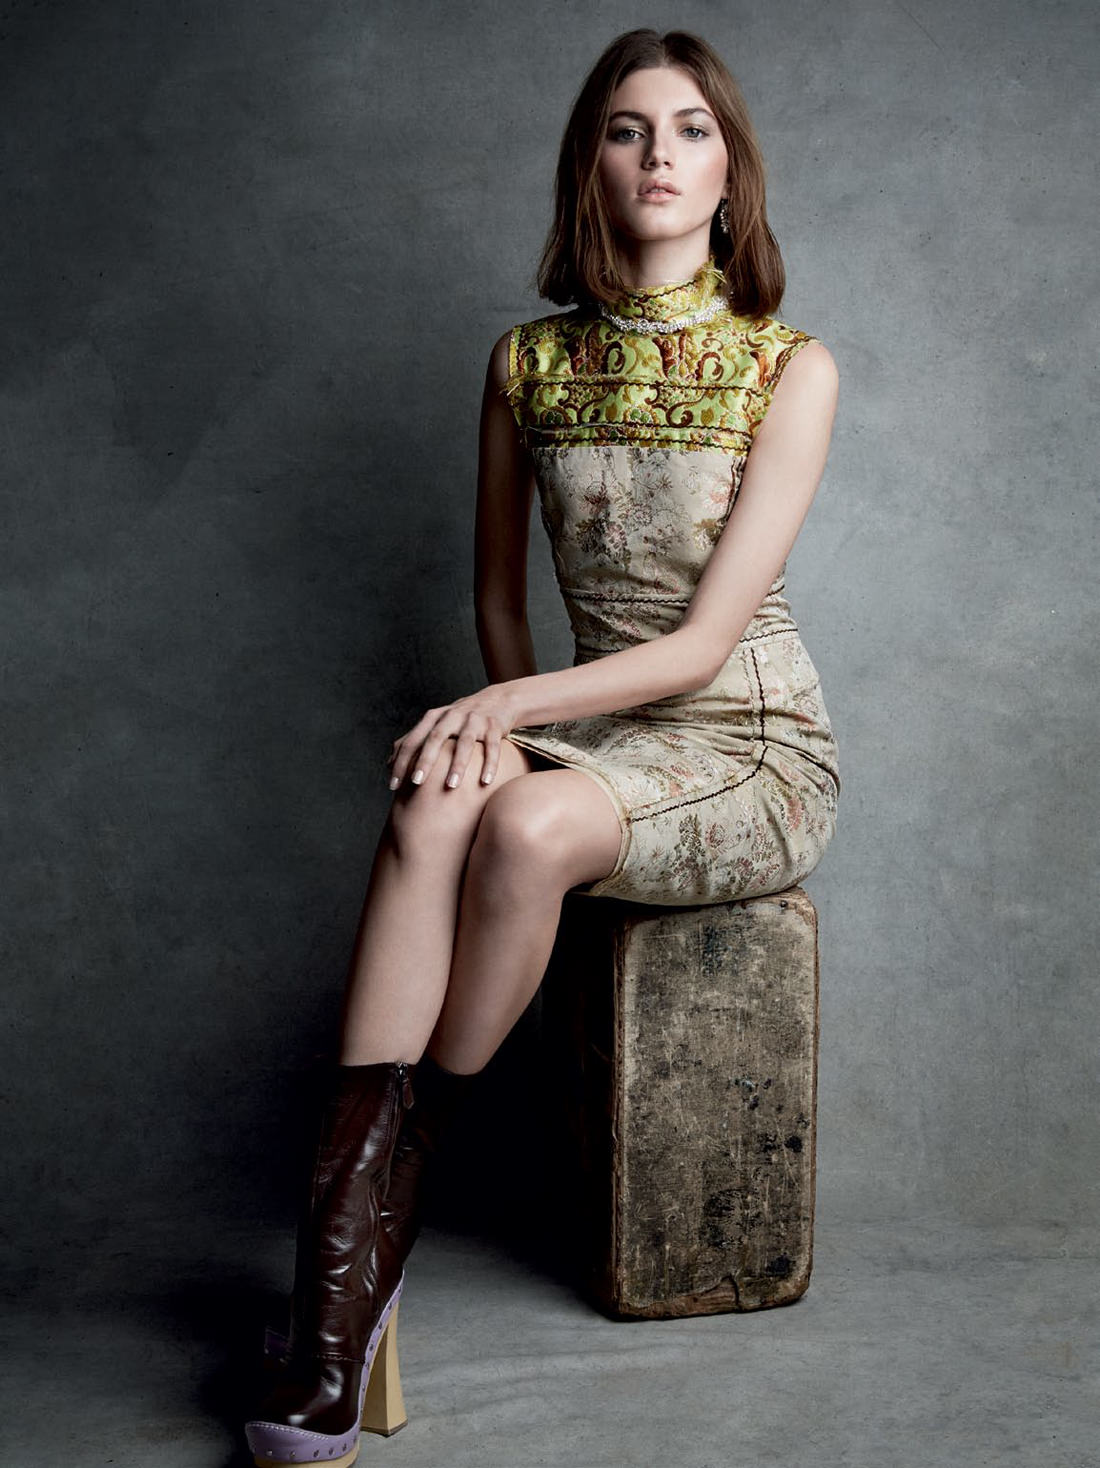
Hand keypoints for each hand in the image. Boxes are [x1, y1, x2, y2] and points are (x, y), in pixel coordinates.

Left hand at [387, 683, 520, 791]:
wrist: (499, 699)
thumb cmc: (461, 718)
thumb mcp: (436, 724)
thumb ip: (413, 741)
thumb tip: (388, 763)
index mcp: (434, 717)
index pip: (412, 740)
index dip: (401, 762)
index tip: (393, 785)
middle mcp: (452, 716)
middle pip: (435, 738)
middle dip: (425, 761)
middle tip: (416, 783)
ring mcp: (474, 720)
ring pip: (464, 742)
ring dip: (457, 765)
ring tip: (451, 786)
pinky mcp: (494, 726)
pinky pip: (492, 747)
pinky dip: (490, 764)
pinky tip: (485, 782)